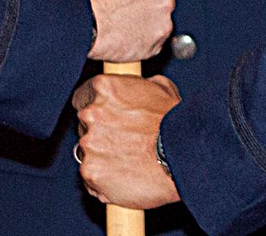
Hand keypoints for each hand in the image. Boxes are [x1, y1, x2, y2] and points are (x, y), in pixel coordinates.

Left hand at [73, 74, 182, 209]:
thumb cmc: (175, 123)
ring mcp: (89, 144)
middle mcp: (90, 114)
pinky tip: (124, 177)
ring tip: (127, 161)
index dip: (95, 109)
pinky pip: (90, 177)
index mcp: (103, 88)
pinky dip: (102, 180)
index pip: (81, 97)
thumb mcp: (162, 88)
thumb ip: (139, 84)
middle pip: (83, 125)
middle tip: (123, 142)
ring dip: (101, 157)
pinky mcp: (91, 172)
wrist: (183, 156)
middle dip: (98, 133)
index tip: (106, 119)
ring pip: (86, 152)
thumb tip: (138, 86)